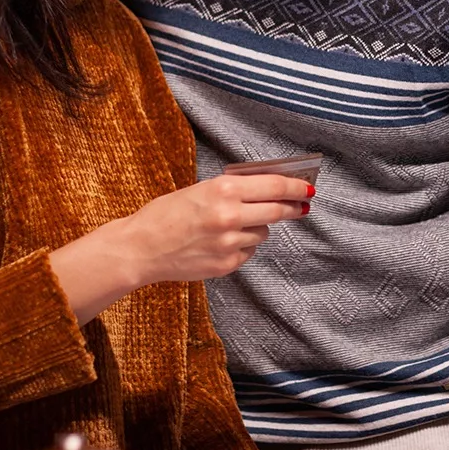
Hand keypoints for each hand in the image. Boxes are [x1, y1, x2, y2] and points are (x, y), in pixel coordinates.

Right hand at [49, 173, 311, 322]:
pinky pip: (248, 250)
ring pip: (263, 232)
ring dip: (258, 227)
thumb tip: (271, 187)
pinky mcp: (227, 264)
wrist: (140, 248)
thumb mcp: (200, 189)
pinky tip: (220, 242)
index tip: (307, 187)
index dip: (295, 186)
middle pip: (278, 211)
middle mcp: (229, 215)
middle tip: (301, 206)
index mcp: (222, 189)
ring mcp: (229, 243)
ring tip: (232, 225)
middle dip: (293, 208)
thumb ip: (234, 189)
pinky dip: (242, 244)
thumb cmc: (167, 214)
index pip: (274, 185)